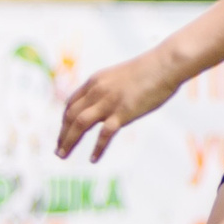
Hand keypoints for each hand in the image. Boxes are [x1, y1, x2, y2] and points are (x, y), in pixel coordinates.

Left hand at [56, 49, 185, 161]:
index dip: (64, 119)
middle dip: (62, 134)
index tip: (63, 131)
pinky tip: (93, 159)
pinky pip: (104, 135)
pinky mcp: (122, 113)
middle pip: (70, 115)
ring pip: (79, 125)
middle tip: (58, 149)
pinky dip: (97, 148)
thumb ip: (110, 88)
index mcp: (95, 81)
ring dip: (69, 141)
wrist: (164, 64)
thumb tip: (110, 101)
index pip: (71, 103)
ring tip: (63, 155)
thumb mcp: (120, 76)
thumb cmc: (149, 70)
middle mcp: (96, 91)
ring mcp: (108, 102)